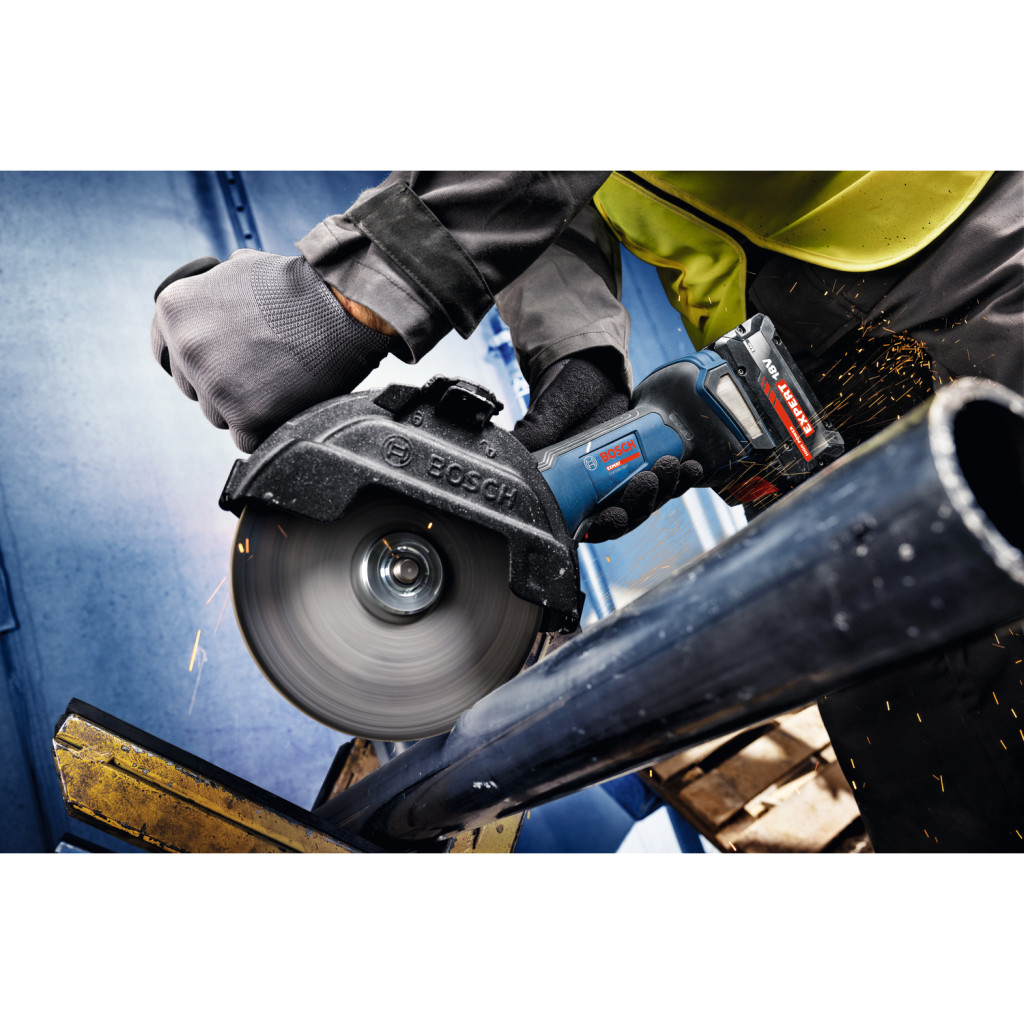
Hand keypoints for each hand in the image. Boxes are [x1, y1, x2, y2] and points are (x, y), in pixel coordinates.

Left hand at [151, 249, 391, 451]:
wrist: (341, 306)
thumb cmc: (300, 286)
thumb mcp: (239, 268)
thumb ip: (211, 294)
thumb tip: (209, 306)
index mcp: (175, 309)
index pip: (165, 352)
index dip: (196, 358)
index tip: (219, 360)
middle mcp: (187, 347)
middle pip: (194, 388)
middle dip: (223, 382)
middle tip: (260, 368)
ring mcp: (215, 385)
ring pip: (219, 415)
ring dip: (245, 406)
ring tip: (278, 380)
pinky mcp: (246, 416)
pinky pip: (245, 439)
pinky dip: (265, 428)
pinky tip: (284, 403)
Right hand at [512, 351, 702, 541]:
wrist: (590, 368)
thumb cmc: (562, 394)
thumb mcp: (546, 416)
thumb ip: (531, 436)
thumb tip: (509, 452)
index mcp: (570, 492)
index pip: (590, 525)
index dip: (606, 526)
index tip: (615, 512)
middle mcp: (598, 492)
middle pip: (626, 516)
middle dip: (642, 504)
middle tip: (650, 479)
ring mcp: (625, 478)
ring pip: (649, 500)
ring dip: (665, 490)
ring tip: (674, 468)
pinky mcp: (647, 461)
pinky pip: (666, 478)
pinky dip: (681, 476)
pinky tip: (692, 466)